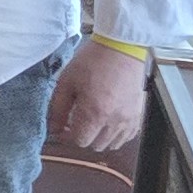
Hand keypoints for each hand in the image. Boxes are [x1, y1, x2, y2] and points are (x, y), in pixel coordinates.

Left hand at [50, 39, 151, 154]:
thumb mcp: (67, 82)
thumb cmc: (93, 61)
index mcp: (94, 113)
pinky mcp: (138, 114)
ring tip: (92, 121)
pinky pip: (128, 136)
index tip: (63, 126)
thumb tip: (53, 128)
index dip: (67, 136)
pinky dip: (116, 135)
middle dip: (82, 137)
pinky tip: (108, 122)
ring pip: (112, 144)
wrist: (122, 47)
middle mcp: (114, 120)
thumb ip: (57, 108)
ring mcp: (129, 119)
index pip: (79, 141)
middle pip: (95, 145)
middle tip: (75, 122)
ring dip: (99, 138)